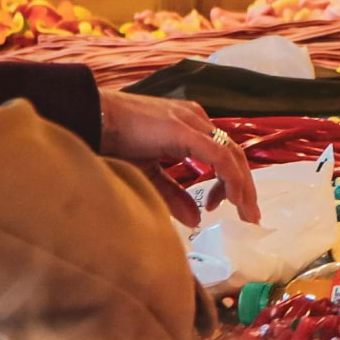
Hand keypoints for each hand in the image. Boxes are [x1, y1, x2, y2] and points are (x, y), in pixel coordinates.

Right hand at [98, 91, 260, 224]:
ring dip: (243, 186)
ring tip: (245, 212)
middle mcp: (196, 120)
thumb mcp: (149, 173)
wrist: (90, 119)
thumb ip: (173, 195)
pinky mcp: (185, 130)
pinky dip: (230, 178)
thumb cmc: (112, 141)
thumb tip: (196, 219)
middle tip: (250, 216)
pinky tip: (234, 199)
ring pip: (232, 155)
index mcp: (190, 127)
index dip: (231, 182)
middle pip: (234, 155)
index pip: (223, 154)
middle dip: (245, 187)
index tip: (225, 206)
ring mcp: (192, 122)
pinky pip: (219, 155)